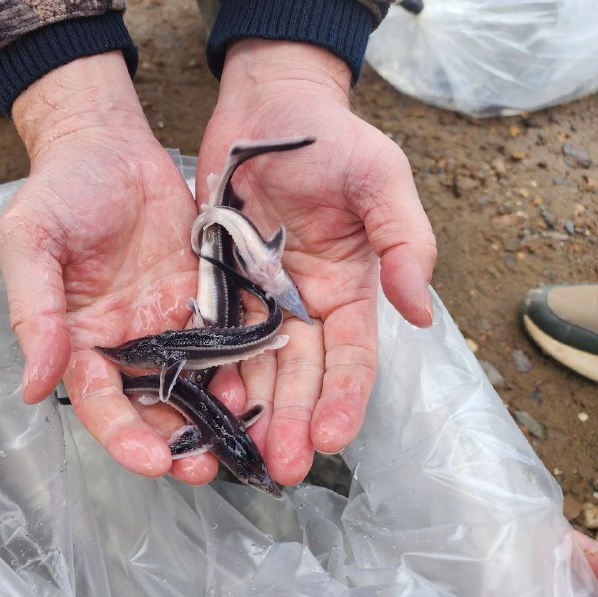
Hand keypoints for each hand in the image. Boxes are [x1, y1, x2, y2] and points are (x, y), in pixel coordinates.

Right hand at [0, 52, 222, 480]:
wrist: (108, 144)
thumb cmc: (59, 191)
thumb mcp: (30, 244)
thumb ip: (34, 313)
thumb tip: (34, 387)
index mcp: (81, 339)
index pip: (100, 400)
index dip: (123, 434)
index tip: (152, 460)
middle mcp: (127, 341)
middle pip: (151, 404)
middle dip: (176, 440)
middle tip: (204, 467)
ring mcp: (167, 322)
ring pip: (193, 381)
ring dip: (215, 413)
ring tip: (243, 438)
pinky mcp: (202, 296)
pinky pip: (224, 337)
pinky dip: (240, 364)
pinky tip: (261, 383)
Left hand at [196, 40, 436, 484]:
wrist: (269, 106)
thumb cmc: (332, 139)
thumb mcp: (382, 179)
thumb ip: (405, 241)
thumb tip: (421, 312)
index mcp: (349, 288)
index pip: (351, 356)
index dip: (343, 398)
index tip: (330, 437)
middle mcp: (304, 304)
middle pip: (299, 373)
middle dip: (291, 419)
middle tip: (279, 467)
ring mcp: (258, 298)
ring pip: (253, 364)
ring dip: (249, 408)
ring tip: (237, 451)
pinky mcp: (217, 284)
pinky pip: (210, 333)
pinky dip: (207, 367)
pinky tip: (198, 400)